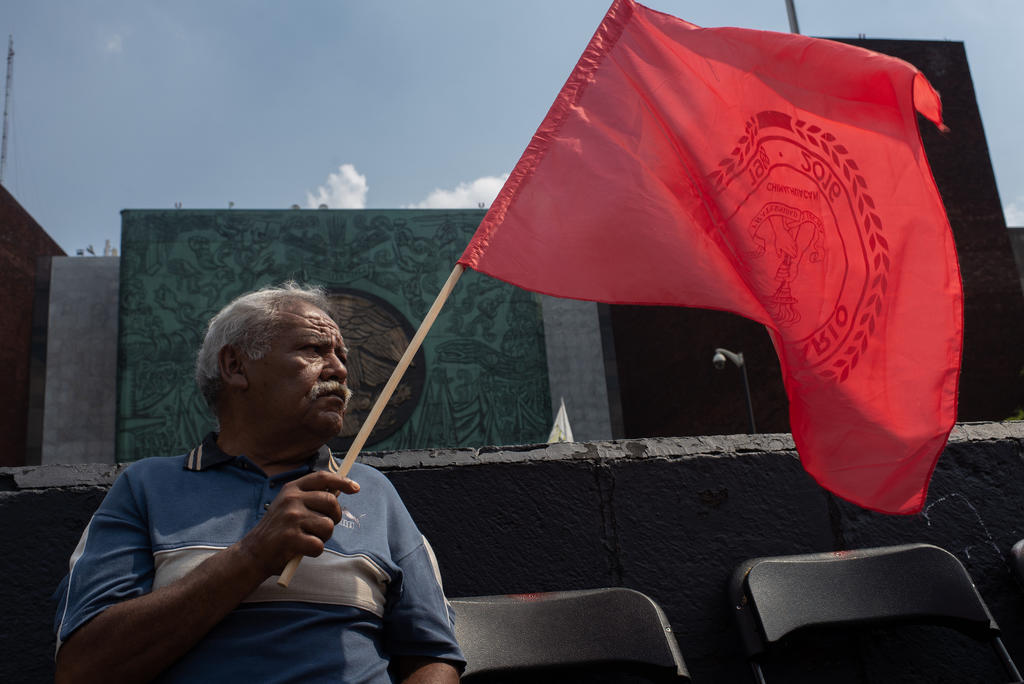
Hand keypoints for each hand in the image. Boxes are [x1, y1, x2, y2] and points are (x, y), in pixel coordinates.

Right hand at [235, 470, 359, 576]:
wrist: (253, 553)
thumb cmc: (278, 530)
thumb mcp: (289, 506)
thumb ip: (310, 497)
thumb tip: (339, 491)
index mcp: (291, 489)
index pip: (322, 478)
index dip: (341, 481)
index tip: (355, 488)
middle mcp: (291, 500)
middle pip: (331, 502)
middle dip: (335, 517)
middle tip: (325, 527)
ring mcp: (291, 518)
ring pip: (328, 526)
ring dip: (323, 537)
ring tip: (308, 539)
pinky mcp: (291, 538)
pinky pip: (319, 545)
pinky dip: (315, 551)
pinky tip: (302, 550)